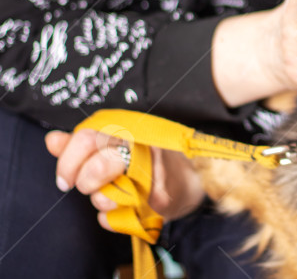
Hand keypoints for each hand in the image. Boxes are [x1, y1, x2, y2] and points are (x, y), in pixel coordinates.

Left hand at [45, 129, 204, 229]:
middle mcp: (141, 148)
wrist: (190, 177)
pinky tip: (122, 210)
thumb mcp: (116, 144)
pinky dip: (113, 219)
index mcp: (126, 131)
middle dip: (85, 183)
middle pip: (98, 166)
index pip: (87, 139)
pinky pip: (120, 217)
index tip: (65, 179)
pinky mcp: (160, 199)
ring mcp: (153, 174)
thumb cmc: (147, 159)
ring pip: (108, 195)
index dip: (68, 161)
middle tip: (86, 187)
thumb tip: (52, 140)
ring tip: (111, 197)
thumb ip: (82, 143)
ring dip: (101, 201)